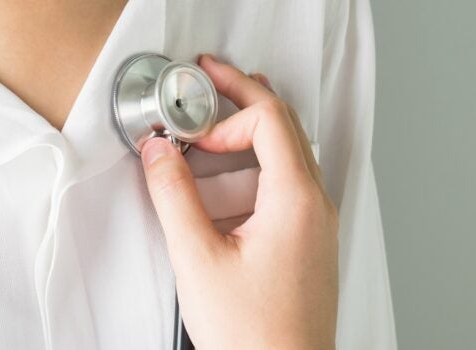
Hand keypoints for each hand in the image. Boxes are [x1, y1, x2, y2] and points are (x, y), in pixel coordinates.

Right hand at [140, 55, 338, 349]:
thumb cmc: (255, 336)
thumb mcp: (198, 258)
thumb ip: (173, 196)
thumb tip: (159, 151)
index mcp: (296, 200)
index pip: (269, 119)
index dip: (229, 102)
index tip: (197, 103)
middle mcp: (315, 207)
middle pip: (285, 128)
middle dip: (243, 101)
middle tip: (209, 85)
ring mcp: (316, 228)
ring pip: (288, 158)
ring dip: (248, 139)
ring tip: (207, 140)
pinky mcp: (308, 246)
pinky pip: (287, 189)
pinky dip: (255, 173)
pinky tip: (223, 193)